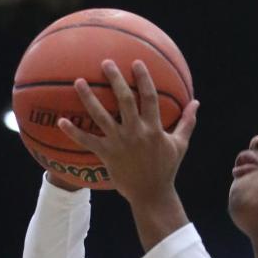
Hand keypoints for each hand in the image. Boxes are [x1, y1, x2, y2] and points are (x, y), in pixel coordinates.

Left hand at [59, 60, 198, 203]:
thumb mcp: (180, 145)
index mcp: (154, 128)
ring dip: (88, 98)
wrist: (152, 195)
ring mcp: (120, 143)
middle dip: (115, 79)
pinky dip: (73, 131)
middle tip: (105, 63)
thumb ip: (187, 122)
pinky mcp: (107, 154)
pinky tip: (60, 121)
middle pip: (123, 99)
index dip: (143, 78)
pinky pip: (87, 141)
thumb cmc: (166, 169)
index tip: (136, 62)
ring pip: (101, 116)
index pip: (149, 97)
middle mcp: (136, 132)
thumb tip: (196, 103)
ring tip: (79, 81)